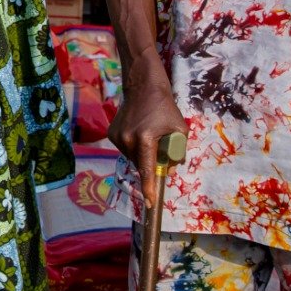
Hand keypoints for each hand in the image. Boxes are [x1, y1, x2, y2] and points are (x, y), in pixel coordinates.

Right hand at [108, 64, 187, 209]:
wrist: (143, 87)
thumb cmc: (165, 107)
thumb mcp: (179, 129)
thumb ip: (177, 152)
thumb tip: (169, 169)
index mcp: (145, 139)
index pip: (146, 169)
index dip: (149, 188)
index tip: (150, 203)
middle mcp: (127, 139)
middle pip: (140, 164)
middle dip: (149, 164)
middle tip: (159, 148)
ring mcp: (117, 137)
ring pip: (131, 157)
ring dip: (141, 154)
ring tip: (147, 135)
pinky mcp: (111, 133)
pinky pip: (124, 149)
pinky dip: (132, 147)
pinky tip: (138, 133)